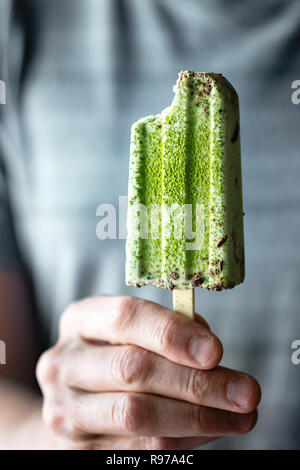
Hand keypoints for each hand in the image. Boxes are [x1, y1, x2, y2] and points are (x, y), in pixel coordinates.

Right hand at [36, 296, 260, 449]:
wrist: (72, 403)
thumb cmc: (114, 356)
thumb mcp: (130, 332)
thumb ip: (166, 331)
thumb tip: (209, 351)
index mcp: (79, 320)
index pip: (124, 317)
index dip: (171, 332)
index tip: (215, 351)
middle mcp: (63, 363)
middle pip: (133, 369)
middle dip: (197, 382)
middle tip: (245, 391)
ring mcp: (64, 410)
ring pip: (137, 415)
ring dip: (198, 417)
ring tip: (240, 416)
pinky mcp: (77, 451)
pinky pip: (139, 448)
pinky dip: (184, 440)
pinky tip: (211, 429)